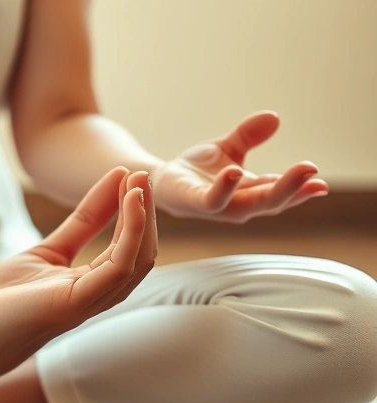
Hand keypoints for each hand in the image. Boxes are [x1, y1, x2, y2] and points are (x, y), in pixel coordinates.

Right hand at [0, 167, 156, 402]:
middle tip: (144, 177)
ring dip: (128, 210)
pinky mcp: (42, 267)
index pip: (118, 273)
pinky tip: (111, 180)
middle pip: (133, 258)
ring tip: (132, 173)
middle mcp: (71, 302)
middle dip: (144, 218)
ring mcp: (60, 285)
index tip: (133, 197)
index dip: (132, 234)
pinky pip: (81, 232)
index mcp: (61, 315)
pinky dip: (98, 206)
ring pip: (112, 243)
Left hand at [0, 167, 156, 402]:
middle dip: (145, 212)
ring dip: (143, 218)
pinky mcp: (72, 305)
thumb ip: (79, 229)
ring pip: (136, 261)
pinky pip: (117, 269)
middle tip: (143, 173)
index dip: (132, 212)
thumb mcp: (45, 253)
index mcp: (88, 286)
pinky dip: (130, 233)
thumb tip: (105, 195)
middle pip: (139, 254)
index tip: (131, 176)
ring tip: (139, 181)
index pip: (126, 248)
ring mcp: (85, 303)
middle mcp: (94, 297)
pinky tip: (129, 202)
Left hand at [150, 111, 327, 222]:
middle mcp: (239, 203)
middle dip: (294, 189)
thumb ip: (249, 134)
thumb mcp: (229, 148)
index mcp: (252, 192)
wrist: (162, 183)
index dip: (301, 188)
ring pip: (249, 205)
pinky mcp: (195, 202)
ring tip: (293, 174)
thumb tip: (273, 117)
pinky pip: (212, 200)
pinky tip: (233, 173)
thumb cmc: (200, 172)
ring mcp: (219, 206)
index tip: (320, 181)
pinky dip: (224, 188)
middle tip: (314, 174)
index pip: (281, 192)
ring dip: (272, 191)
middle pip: (271, 201)